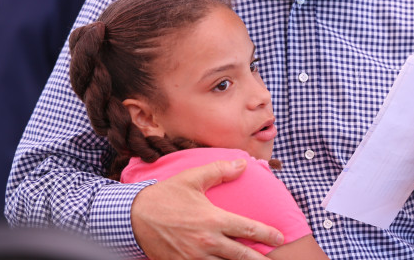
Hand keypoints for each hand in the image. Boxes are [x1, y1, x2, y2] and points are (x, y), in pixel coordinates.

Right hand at [130, 158, 283, 258]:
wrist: (133, 217)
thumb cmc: (165, 195)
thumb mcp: (192, 178)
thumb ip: (219, 170)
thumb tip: (242, 163)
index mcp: (213, 219)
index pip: (248, 229)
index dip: (267, 234)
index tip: (280, 237)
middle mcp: (207, 242)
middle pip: (242, 256)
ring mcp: (194, 257)